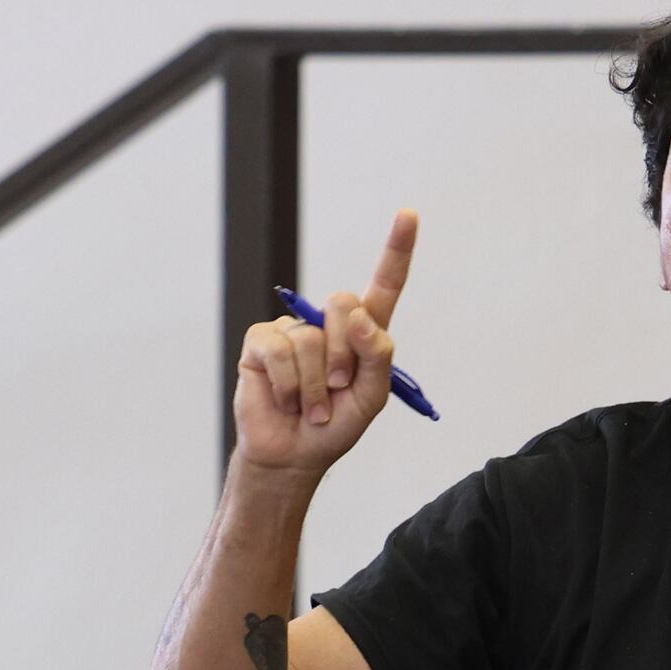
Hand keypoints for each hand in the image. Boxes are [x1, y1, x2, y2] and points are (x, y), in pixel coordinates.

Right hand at [230, 212, 416, 479]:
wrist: (294, 454)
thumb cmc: (335, 426)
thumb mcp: (372, 397)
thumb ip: (377, 355)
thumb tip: (360, 318)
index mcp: (362, 333)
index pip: (383, 284)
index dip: (396, 249)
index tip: (409, 214)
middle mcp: (327, 324)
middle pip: (345, 303)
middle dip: (345, 354)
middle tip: (336, 389)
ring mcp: (292, 329)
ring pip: (312, 338)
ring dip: (315, 385)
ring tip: (311, 407)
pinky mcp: (262, 342)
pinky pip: (281, 350)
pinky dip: (288, 386)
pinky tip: (285, 401)